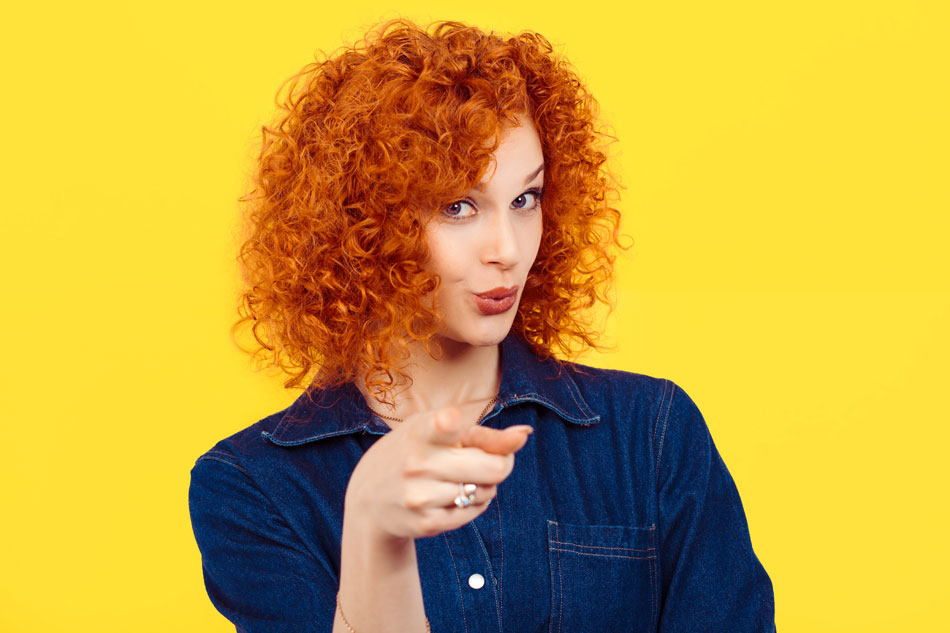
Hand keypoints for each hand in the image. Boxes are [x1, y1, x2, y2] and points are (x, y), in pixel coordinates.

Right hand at [344, 395, 531, 541]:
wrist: (368, 499)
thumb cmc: (413, 452)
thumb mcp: (437, 430)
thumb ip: (483, 434)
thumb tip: (525, 435)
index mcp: (420, 431)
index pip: (441, 426)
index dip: (449, 424)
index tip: (449, 422)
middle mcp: (418, 463)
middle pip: (494, 467)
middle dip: (502, 464)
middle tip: (487, 459)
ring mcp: (420, 496)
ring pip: (487, 491)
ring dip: (484, 485)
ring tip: (459, 477)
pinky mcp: (426, 523)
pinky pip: (473, 512)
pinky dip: (473, 504)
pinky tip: (452, 496)